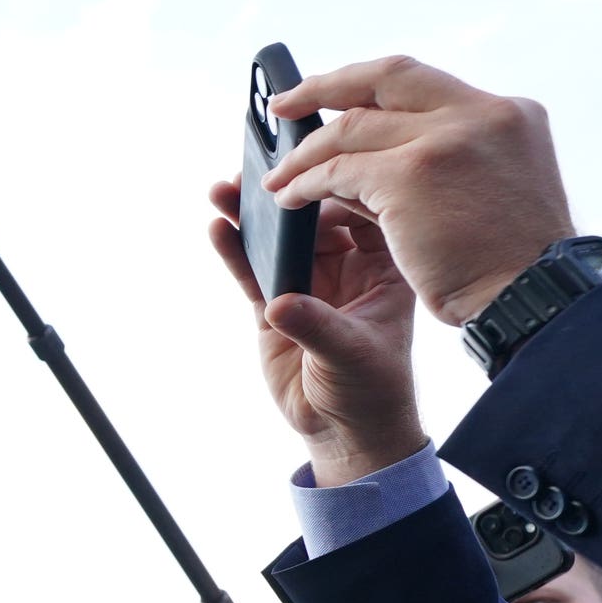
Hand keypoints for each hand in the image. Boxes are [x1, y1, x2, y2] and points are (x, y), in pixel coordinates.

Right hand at [205, 180, 426, 481]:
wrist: (345, 431)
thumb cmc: (371, 392)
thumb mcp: (353, 356)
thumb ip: (316, 326)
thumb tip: (279, 304)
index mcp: (383, 267)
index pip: (363, 211)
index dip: (337, 186)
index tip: (309, 172)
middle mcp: (347, 266)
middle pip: (314, 216)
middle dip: (287, 194)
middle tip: (260, 175)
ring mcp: (308, 282)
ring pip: (278, 239)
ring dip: (252, 216)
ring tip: (223, 191)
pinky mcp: (274, 302)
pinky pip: (251, 269)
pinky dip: (234, 250)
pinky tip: (218, 229)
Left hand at [260, 55, 574, 324]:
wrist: (534, 299)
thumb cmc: (512, 266)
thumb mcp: (492, 192)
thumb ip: (447, 164)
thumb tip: (373, 156)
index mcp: (508, 115)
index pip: (425, 82)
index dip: (371, 83)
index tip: (335, 90)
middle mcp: (481, 113)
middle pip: (386, 77)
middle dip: (325, 86)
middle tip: (284, 105)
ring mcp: (446, 139)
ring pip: (352, 128)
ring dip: (307, 154)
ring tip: (279, 178)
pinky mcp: (411, 175)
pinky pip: (339, 171)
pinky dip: (307, 184)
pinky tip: (290, 199)